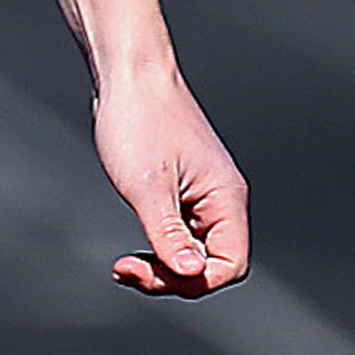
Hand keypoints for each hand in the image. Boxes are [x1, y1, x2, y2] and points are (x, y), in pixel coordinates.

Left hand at [94, 76, 249, 296]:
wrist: (127, 73)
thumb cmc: (139, 118)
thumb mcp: (147, 185)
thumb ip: (169, 234)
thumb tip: (191, 276)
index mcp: (225, 198)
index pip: (229, 264)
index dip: (193, 281)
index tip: (146, 272)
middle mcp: (220, 199)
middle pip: (211, 263)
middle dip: (172, 276)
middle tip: (127, 270)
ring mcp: (202, 195)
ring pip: (194, 251)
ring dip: (163, 265)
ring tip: (125, 266)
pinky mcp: (181, 188)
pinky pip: (180, 233)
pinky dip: (158, 247)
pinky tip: (134, 250)